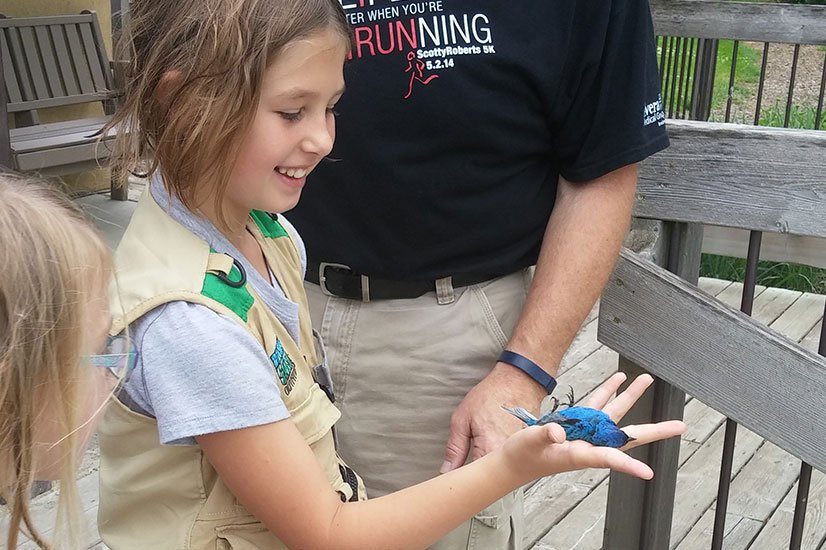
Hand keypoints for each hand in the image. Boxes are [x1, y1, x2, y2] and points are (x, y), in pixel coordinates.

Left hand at [441, 363, 547, 472]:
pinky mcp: (529, 449)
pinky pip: (513, 462)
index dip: (464, 482)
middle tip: (470, 466)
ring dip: (493, 469)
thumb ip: (454, 449)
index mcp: (489, 449)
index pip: (474, 481)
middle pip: (491, 479)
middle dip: (479, 479)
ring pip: (503, 472)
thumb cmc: (492, 394)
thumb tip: (447, 470)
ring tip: (487, 456)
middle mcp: (509, 455)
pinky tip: (500, 451)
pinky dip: (505, 460)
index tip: (457, 480)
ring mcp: (522, 453)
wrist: (519, 380)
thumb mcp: (462, 418)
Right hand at [501, 372, 686, 480]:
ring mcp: (586, 431)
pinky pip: (599, 403)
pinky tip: (619, 379)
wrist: (517, 458)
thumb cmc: (524, 456)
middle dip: (654, 430)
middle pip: (628, 436)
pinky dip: (609, 390)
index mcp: (580, 454)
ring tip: (646, 379)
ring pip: (616, 413)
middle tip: (680, 426)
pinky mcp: (579, 421)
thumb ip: (545, 436)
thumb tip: (559, 430)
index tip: (648, 473)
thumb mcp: (531, 445)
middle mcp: (590, 443)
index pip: (609, 458)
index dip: (628, 466)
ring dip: (632, 396)